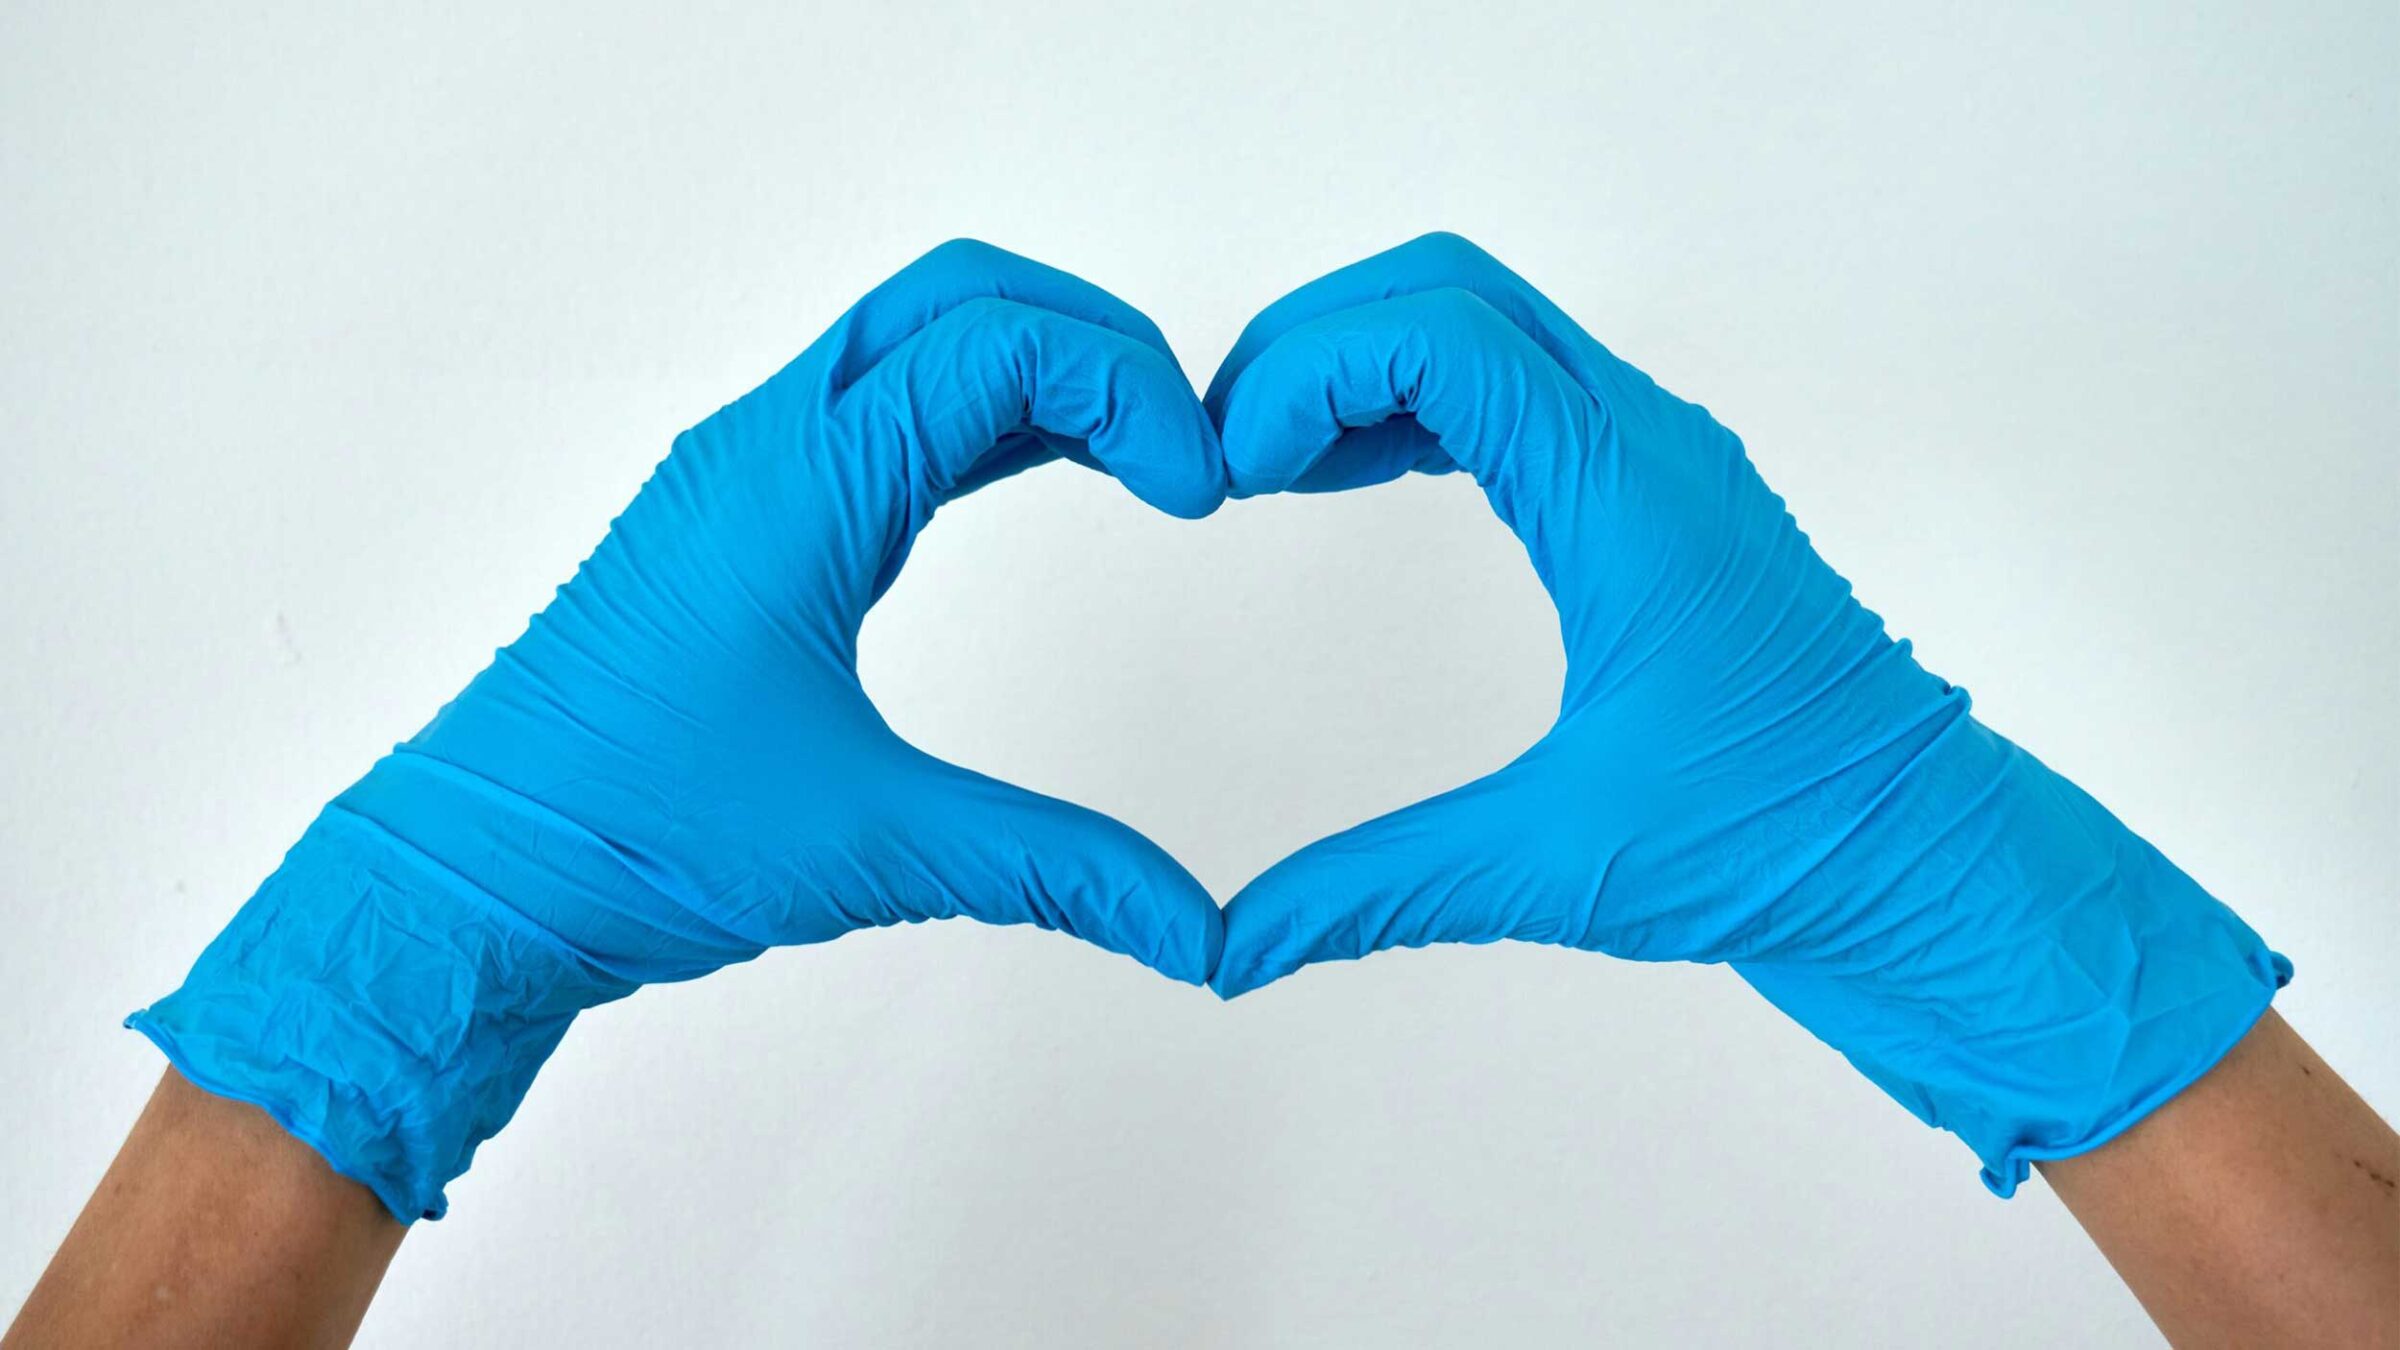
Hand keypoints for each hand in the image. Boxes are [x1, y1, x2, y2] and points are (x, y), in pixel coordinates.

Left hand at [128, 240, 1227, 1222]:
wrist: (472, 876)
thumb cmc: (630, 836)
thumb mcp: (875, 848)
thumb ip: (1055, 870)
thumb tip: (1195, 929)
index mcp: (801, 487)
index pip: (1000, 347)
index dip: (1130, 391)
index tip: (1201, 491)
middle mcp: (766, 445)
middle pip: (959, 294)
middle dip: (1094, 339)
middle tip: (1184, 438)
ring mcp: (742, 471)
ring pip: (912, 337)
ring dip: (1033, 366)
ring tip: (1137, 453)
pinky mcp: (732, 516)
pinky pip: (873, 405)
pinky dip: (974, 412)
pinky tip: (1036, 471)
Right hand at [1204, 233, 2287, 1191]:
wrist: (1929, 862)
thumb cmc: (1786, 848)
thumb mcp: (1559, 867)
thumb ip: (1377, 891)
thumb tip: (1232, 947)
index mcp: (1627, 501)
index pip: (1441, 336)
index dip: (1307, 372)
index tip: (1230, 471)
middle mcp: (1648, 445)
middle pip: (1451, 288)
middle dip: (1316, 342)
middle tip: (1224, 446)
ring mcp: (1661, 458)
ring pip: (1485, 322)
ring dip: (1362, 364)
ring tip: (1264, 463)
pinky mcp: (1660, 493)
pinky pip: (1518, 386)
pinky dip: (1416, 403)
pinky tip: (1349, 478)